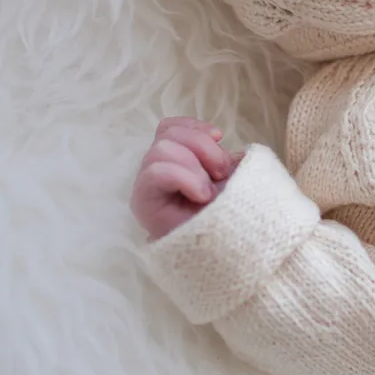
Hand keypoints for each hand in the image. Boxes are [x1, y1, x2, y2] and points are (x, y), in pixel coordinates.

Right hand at [131, 117, 239, 239]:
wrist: (230, 248)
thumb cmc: (230, 212)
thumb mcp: (231, 177)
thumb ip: (221, 157)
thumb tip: (221, 139)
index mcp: (176, 162)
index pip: (169, 128)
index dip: (193, 126)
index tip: (220, 137)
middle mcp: (157, 172)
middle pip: (168, 135)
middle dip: (202, 146)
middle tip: (221, 173)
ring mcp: (147, 187)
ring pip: (160, 150)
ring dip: (194, 166)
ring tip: (209, 191)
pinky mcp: (143, 203)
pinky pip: (155, 172)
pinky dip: (184, 177)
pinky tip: (202, 195)